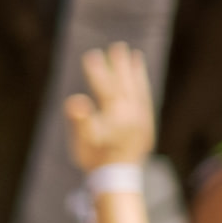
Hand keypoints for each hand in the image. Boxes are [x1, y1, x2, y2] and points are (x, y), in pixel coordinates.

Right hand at [58, 45, 154, 179]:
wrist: (118, 176)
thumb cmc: (95, 158)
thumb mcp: (83, 140)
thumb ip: (80, 120)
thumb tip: (75, 101)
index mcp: (117, 116)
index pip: (106, 88)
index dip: (97, 71)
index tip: (91, 55)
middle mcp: (133, 114)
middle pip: (126, 84)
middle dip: (120, 65)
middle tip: (117, 46)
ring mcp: (142, 118)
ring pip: (139, 90)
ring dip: (136, 72)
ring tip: (135, 55)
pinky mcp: (147, 124)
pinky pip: (146, 100)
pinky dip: (143, 87)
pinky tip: (140, 79)